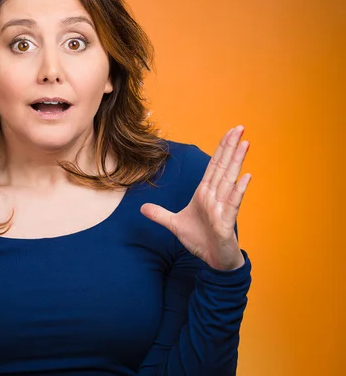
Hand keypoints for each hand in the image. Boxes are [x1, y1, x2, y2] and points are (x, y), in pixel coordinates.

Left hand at [140, 126, 250, 270]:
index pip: (213, 167)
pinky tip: (246, 176)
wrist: (213, 262)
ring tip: (245, 144)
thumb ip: (160, 215)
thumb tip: (142, 208)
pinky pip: (233, 203)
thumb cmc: (200, 241)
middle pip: (223, 167)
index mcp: (205, 194)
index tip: (229, 133)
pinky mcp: (226, 222)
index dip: (221, 149)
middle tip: (240, 128)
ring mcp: (222, 208)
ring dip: (237, 162)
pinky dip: (239, 190)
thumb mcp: (175, 225)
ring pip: (230, 180)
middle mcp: (216, 197)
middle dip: (230, 147)